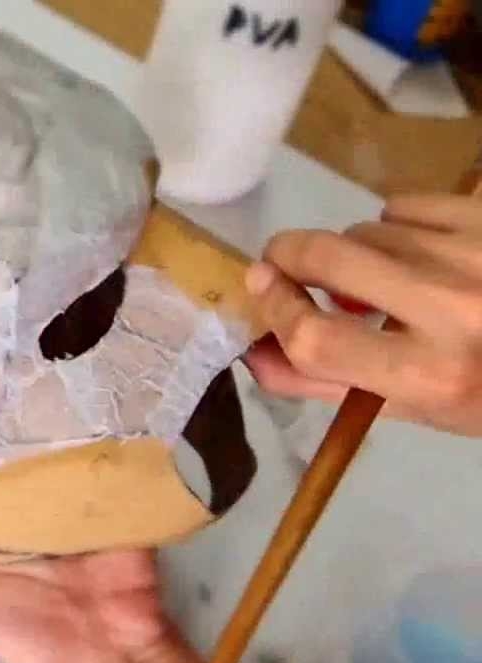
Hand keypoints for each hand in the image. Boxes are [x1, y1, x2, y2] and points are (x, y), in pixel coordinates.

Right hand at [243, 193, 481, 436]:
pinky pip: (406, 204)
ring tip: (385, 276)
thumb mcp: (420, 406)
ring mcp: (477, 253)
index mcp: (430, 375)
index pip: (315, 335)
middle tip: (281, 262)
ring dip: (357, 251)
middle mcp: (453, 310)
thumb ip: (330, 383)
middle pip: (330, 257)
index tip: (261, 290)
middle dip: (288, 255)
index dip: (274, 309)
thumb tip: (254, 353)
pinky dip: (398, 225)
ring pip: (369, 229)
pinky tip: (422, 251)